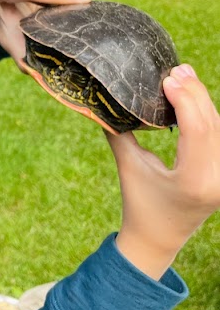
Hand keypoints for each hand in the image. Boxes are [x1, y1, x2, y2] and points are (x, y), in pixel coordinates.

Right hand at [106, 65, 219, 279]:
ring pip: (219, 128)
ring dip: (202, 101)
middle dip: (195, 93)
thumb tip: (101, 103)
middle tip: (177, 69)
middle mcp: (217, 179)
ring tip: (184, 76)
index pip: (198, 130)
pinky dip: (207, 114)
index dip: (186, 99)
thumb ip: (120, 133)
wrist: (158, 240)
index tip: (169, 78)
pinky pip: (219, 136)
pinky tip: (193, 97)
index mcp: (194, 181)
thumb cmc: (139, 205)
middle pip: (213, 124)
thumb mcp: (129, 167)